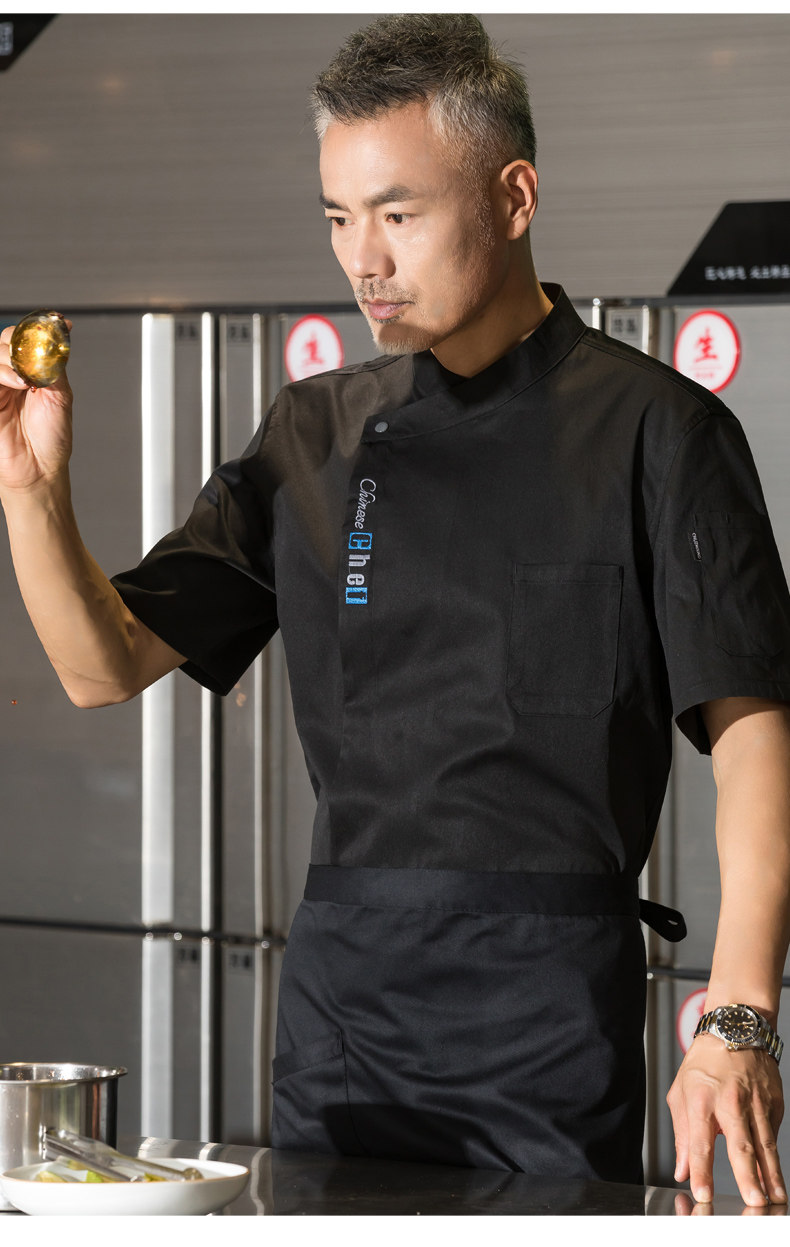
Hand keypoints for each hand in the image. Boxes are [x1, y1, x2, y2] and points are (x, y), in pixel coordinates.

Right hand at [0, 321, 72, 492]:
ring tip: (26, 380)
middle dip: (19, 343)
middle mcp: (13, 376)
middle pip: (6, 341)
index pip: (27, 340)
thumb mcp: (61, 397)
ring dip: (9, 360)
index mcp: (32, 373)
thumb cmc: (51, 440)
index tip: (59, 321)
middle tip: (33, 358)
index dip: (40, 328)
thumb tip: (61, 336)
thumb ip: (54, 366)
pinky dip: (0, 372)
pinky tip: (15, 383)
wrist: (40, 470)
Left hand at [667, 1034, 785, 1206]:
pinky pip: (773, 1134)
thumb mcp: (681, 1093)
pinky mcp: (774, 1103)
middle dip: (748, 1176)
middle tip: (754, 1202)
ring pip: (766, 1144)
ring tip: (776, 1198)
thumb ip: (682, 1135)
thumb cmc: (703, 1064)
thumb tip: (683, 1170)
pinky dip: (773, 1156)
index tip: (702, 1194)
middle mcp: (731, 1102)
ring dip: (772, 1174)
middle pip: (740, 1145)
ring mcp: (756, 1103)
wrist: (734, 1031)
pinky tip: (774, 1175)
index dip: (701, 1171)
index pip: (699, 1142)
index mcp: (701, 1099)